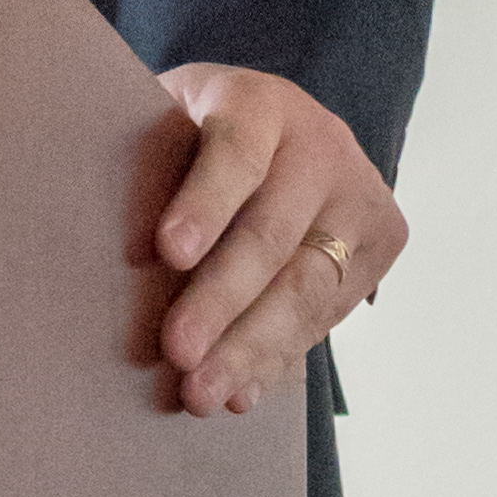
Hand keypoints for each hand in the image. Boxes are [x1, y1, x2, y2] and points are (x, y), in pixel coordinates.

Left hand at [150, 67, 404, 417]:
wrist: (280, 131)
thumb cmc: (196, 134)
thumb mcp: (166, 124)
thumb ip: (147, 167)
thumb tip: (114, 251)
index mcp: (260, 102)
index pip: (236, 151)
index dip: (205, 202)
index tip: (168, 252)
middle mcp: (321, 141)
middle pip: (272, 232)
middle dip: (222, 300)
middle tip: (177, 352)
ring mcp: (359, 193)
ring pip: (306, 286)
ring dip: (250, 348)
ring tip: (200, 393)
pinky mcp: (383, 241)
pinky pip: (327, 314)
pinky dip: (278, 358)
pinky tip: (240, 391)